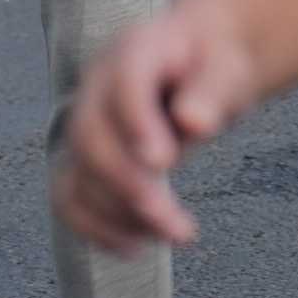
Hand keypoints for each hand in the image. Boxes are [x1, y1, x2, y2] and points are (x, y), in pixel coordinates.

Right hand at [53, 6, 261, 254]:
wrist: (196, 63)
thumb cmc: (213, 66)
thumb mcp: (226, 67)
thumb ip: (212, 91)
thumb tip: (195, 123)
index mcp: (134, 51)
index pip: (124, 84)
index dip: (137, 124)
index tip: (165, 163)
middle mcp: (98, 87)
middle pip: (91, 139)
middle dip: (129, 187)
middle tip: (177, 224)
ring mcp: (85, 124)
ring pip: (77, 176)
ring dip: (119, 217)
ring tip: (175, 233)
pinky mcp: (84, 159)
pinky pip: (71, 199)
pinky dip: (96, 229)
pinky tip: (137, 246)